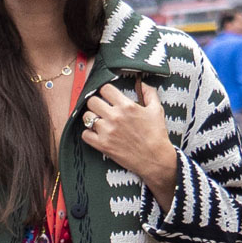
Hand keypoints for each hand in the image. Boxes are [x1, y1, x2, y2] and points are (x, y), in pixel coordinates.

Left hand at [81, 82, 176, 211]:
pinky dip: (88, 133)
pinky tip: (96, 133)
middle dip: (96, 103)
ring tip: (98, 121)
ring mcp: (107, 131)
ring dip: (91, 117)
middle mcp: (114, 117)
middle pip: (92, 101)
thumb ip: (149, 93)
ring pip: (86, 117)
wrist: (155, 159)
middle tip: (101, 108)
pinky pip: (85, 134)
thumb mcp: (157, 110)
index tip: (108, 96)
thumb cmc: (157, 134)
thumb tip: (142, 83)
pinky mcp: (102, 145)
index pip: (105, 89)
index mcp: (126, 106)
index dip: (106, 91)